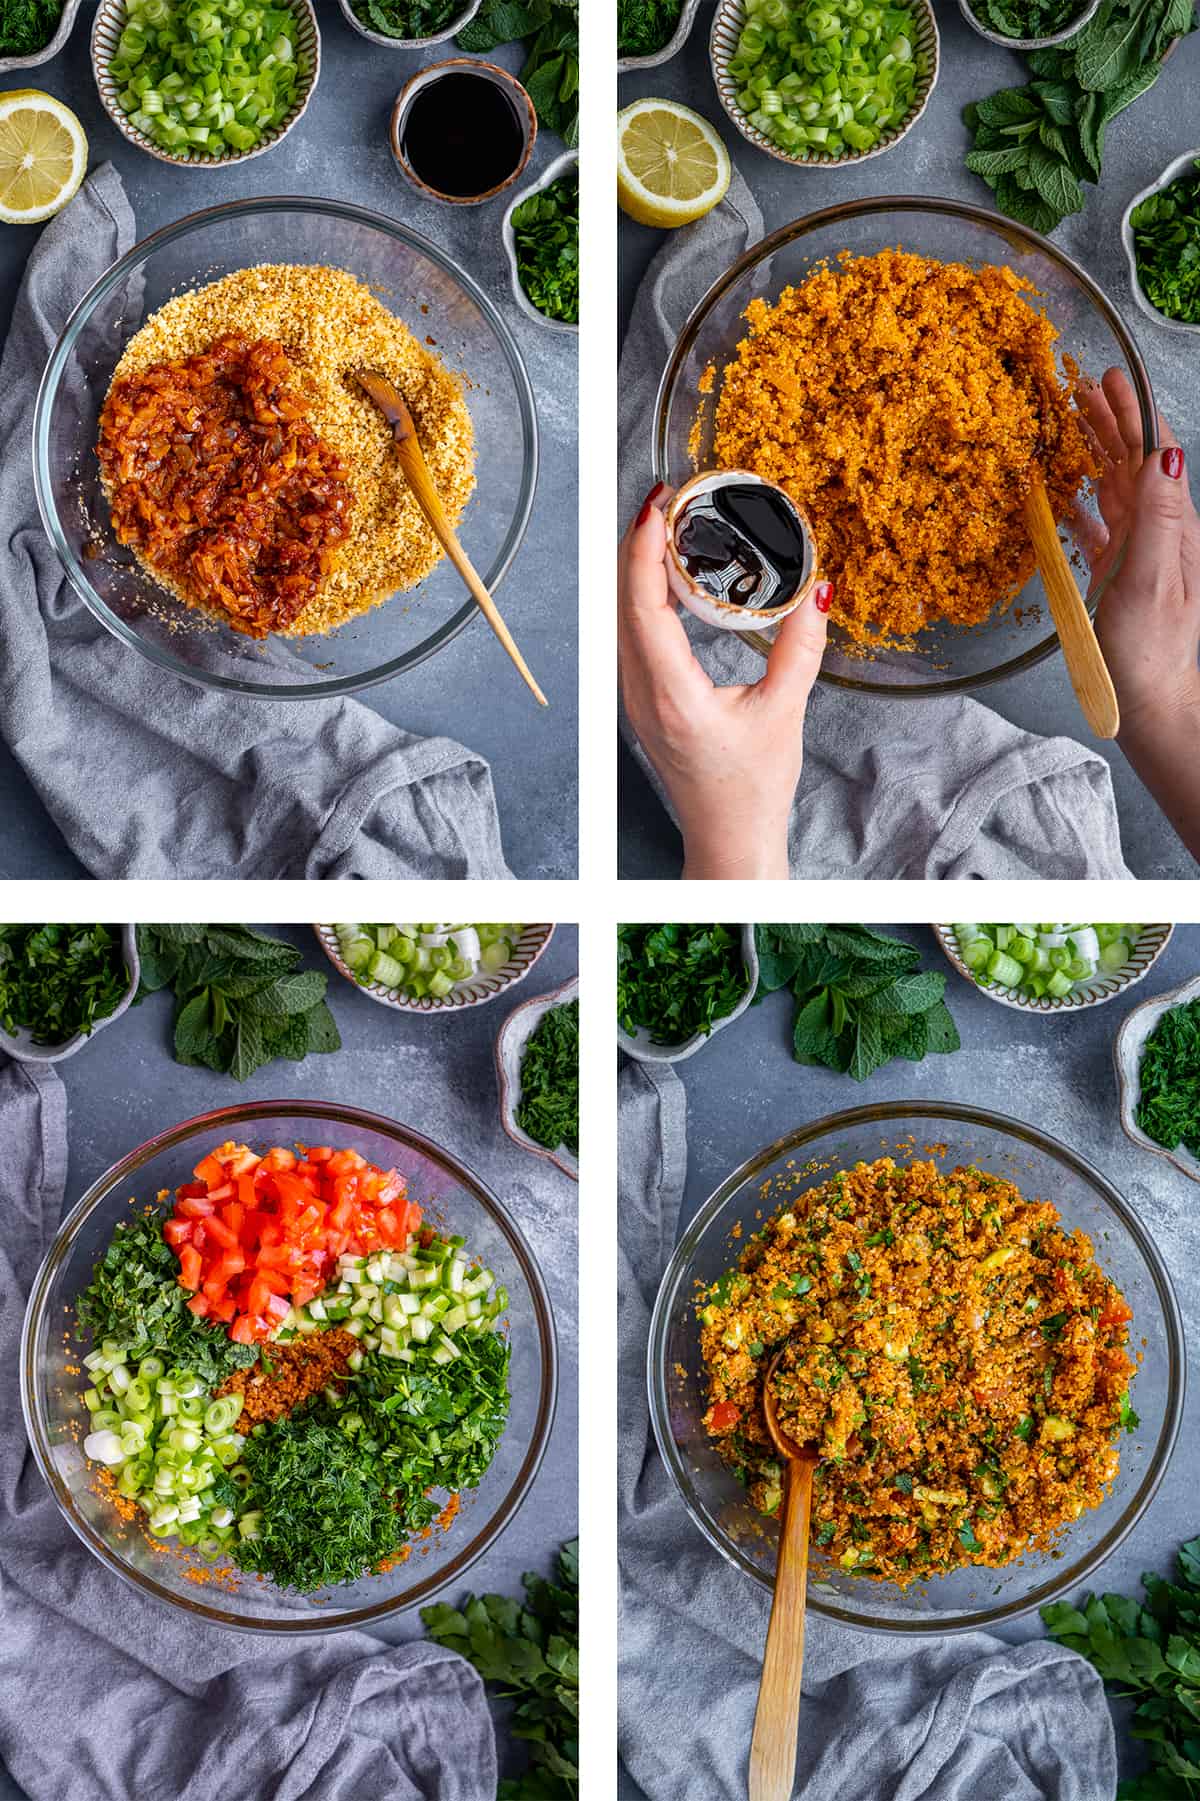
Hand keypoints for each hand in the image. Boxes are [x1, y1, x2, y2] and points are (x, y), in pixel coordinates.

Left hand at [618, 483, 830, 879]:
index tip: (656, 505)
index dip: (643, 549)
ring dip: (638, 568)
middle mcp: (640, 693)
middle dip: (638, 544)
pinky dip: (643, 596)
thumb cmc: (752, 788)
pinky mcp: (642, 700)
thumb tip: (818, 587)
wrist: (728, 837)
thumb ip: (802, 647)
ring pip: (620, 616)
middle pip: (621, 601)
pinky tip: (667, 577)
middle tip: (669, 500)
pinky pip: (631, 634)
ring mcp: (634, 698)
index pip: (643, 606)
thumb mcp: (785, 712)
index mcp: (671, 694)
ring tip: (668, 527)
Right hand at [1079, 368, 1199, 726]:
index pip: (1153, 452)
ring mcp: (1134, 550)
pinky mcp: (1113, 572)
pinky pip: (1094, 524)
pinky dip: (1077, 499)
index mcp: (1169, 525)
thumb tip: (1165, 453)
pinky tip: (1061, 489)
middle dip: (1112, 420)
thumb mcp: (1153, 578)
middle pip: (1133, 461)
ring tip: (1072, 420)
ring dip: (1095, 449)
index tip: (1110, 379)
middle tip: (1084, 385)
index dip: (1134, 412)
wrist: (1148, 700)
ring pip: (1113, 485)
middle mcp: (1155, 531)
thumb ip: (1158, 516)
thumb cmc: (1149, 648)